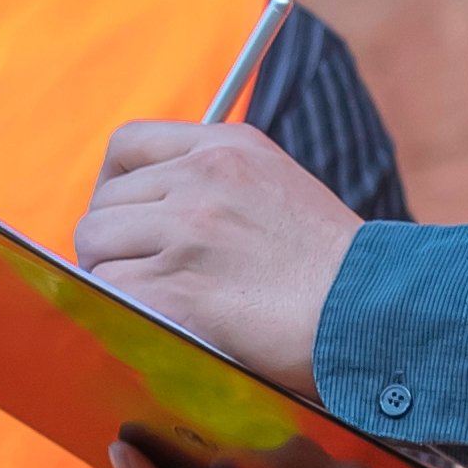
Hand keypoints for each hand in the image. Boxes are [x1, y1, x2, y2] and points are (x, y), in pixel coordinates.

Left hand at [72, 118, 362, 389]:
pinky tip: (161, 322)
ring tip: (160, 301)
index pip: (128, 145)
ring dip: (114, 277)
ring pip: (95, 245)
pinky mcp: (174, 288)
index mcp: (227, 147)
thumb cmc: (333, 270)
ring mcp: (185, 231)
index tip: (128, 218)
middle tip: (151, 275)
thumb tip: (148, 205)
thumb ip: (216, 183)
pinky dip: (120, 312)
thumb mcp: (279, 188)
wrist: (372, 313)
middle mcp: (201, 179)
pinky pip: (106, 291)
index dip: (114, 185)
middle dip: (117, 243)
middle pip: (104, 203)